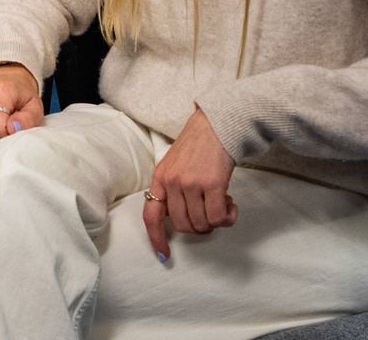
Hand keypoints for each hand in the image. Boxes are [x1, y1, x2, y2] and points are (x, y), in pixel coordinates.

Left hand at [144, 106, 237, 262]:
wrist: (216, 126)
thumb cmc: (198, 148)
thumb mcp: (175, 166)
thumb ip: (173, 191)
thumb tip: (180, 219)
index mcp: (159, 178)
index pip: (151, 215)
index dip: (156, 238)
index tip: (163, 255)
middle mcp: (172, 182)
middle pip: (183, 226)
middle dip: (200, 226)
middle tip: (211, 212)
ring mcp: (190, 184)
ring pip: (202, 224)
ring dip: (216, 221)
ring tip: (222, 203)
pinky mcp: (212, 184)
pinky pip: (219, 217)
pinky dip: (228, 217)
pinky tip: (231, 203)